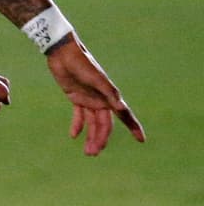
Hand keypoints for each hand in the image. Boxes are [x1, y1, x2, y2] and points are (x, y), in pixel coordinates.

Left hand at [46, 35, 145, 154]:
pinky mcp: (76, 96)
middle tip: (92, 153)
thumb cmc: (82, 63)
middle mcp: (101, 100)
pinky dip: (77, 125)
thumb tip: (121, 108)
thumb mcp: (95, 78)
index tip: (141, 140)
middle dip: (100, 139)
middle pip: (104, 125)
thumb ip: (108, 93)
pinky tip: (73, 136)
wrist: (62, 52)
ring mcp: (89, 99)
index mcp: (109, 96)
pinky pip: (79, 115)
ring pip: (92, 123)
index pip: (124, 115)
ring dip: (90, 136)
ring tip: (87, 152)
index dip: (133, 127)